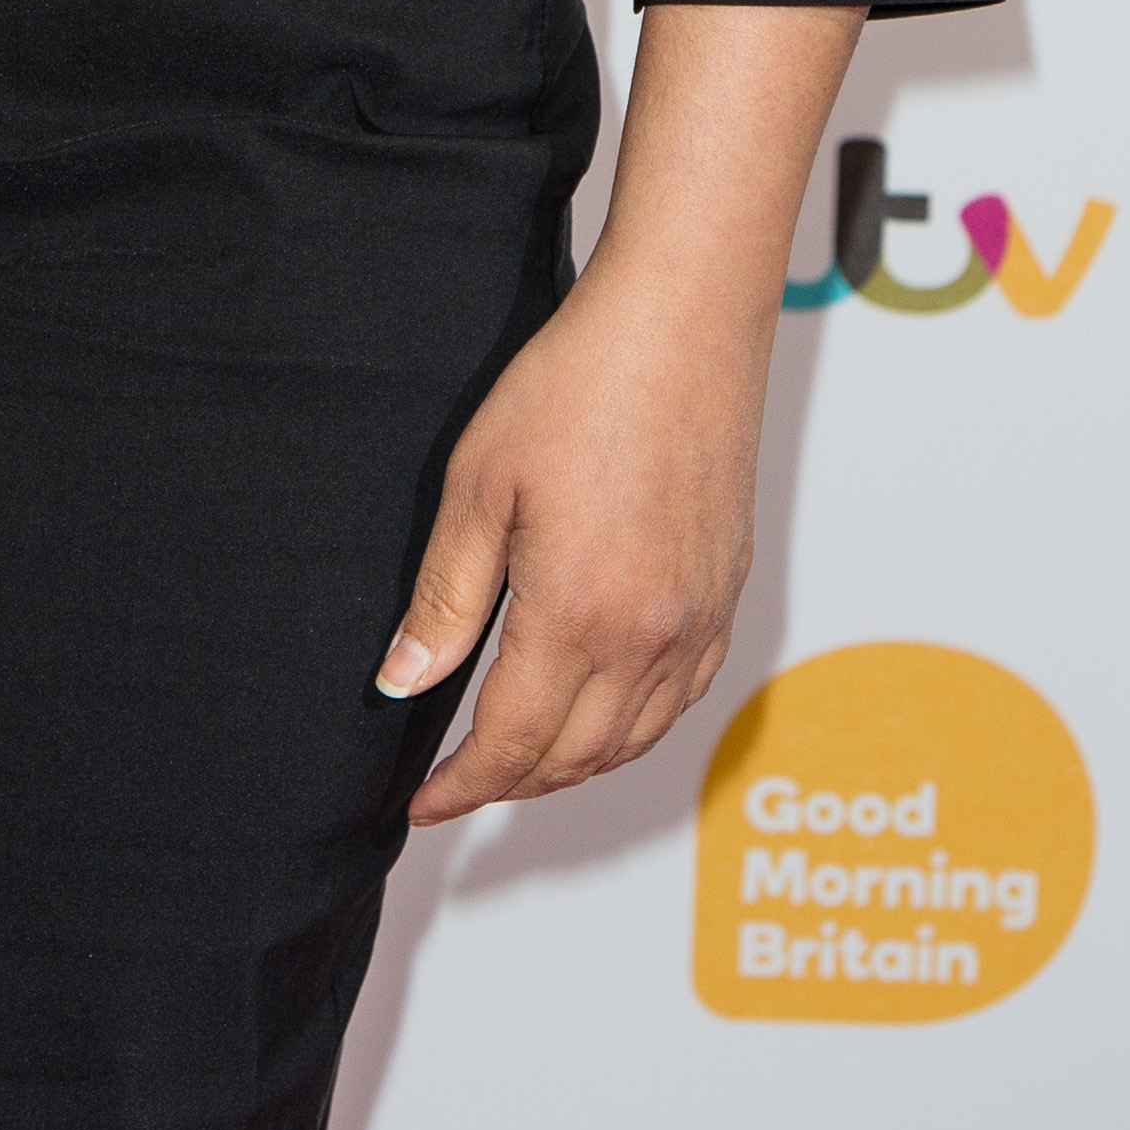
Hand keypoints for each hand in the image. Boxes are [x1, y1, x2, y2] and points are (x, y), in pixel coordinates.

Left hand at [376, 254, 762, 823]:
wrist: (681, 324)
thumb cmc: (574, 386)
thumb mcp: (479, 485)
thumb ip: (446, 598)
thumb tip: (403, 683)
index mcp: (579, 617)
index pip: (514, 744)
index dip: (464, 785)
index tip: (424, 805)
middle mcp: (650, 638)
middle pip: (576, 758)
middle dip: (512, 785)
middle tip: (460, 783)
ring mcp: (698, 620)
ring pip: (634, 740)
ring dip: (573, 766)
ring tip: (520, 760)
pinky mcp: (727, 592)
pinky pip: (682, 699)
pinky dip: (635, 729)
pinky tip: (604, 714)